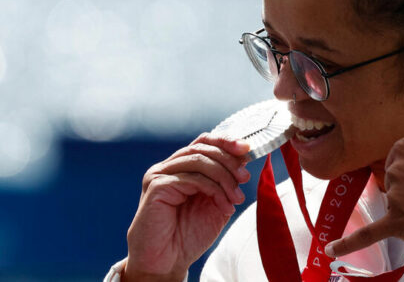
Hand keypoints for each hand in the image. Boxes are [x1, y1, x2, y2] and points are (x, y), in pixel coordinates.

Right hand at [122, 133, 251, 280]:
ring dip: (224, 177)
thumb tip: (244, 157)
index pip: (204, 142)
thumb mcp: (216, 203)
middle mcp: (168, 167)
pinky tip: (224, 206)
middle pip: (202, 148)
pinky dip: (214, 190)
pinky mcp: (156, 186)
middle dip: (229, 160)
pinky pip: (191, 178)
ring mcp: (159, 174)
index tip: (247, 148)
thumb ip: (226, 180)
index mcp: (181, 167)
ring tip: (237, 197)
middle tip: (245, 176)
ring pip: (199, 160)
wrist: (167, 262)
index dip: (225, 140)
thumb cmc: (188, 235)